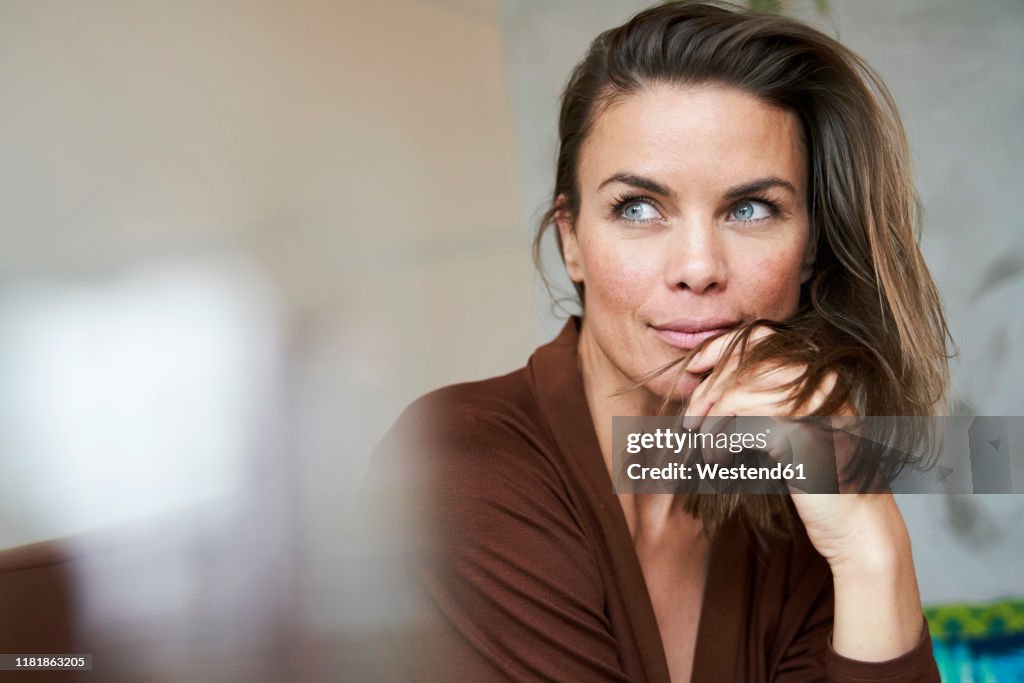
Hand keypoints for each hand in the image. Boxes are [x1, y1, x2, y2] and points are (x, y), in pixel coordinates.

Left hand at [682, 326, 924, 660]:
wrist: (857, 526)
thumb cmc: (817, 479)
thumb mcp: (785, 431)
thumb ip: (758, 401)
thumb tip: (703, 382)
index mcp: (817, 374)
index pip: (760, 338)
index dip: (719, 348)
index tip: (691, 370)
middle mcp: (821, 383)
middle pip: (745, 363)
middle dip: (707, 390)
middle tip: (690, 421)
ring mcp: (818, 408)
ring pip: (741, 393)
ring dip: (711, 419)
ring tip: (702, 442)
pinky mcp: (808, 438)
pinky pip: (749, 425)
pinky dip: (724, 441)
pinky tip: (718, 459)